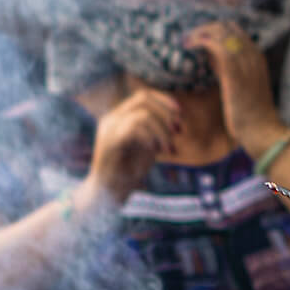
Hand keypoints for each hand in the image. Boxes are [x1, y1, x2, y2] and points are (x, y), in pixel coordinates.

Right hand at [85, 89, 180, 203]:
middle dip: (165, 112)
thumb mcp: (148, 145)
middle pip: (142, 98)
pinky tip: (157, 152)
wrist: (108, 194)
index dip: (164, 100)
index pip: (142, 96)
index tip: (180, 113)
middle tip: (178, 131)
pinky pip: (135, 129)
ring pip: (143, 115)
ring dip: (162, 132)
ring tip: (168, 150)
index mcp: (118, 117)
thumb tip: (175, 118)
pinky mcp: (110, 141)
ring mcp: (109, 129)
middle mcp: (111, 118)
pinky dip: (152, 139)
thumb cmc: (128, 172)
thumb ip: (156, 131)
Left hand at [184, 22, 283, 155]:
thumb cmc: (248, 112)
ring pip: (221, 32)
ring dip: (199, 33)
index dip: (213, 30)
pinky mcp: (235, 72)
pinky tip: (190, 46)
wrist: (262, 130)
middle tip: (187, 39)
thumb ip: (225, 67)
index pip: (233, 29)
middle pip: (226, 27)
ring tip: (185, 42)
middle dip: (204, 28)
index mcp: (256, 55)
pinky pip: (217, 45)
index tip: (197, 39)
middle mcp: (252, 54)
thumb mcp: (238, 83)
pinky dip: (201, 40)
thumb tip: (208, 54)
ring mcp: (245, 62)